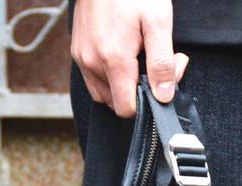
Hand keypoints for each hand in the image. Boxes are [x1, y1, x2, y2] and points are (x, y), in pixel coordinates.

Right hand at [70, 0, 188, 117]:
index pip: (127, 109)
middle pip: (116, 103)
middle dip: (137, 92)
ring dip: (123, 86)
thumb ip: (162, 63)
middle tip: (152, 61)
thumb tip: (164, 96)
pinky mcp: (77, 52)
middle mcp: (92, 63)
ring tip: (137, 57)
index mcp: (113, 59)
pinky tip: (123, 55)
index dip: (148, 100)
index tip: (162, 78)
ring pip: (104, 94)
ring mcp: (82, 58)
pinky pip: (94, 80)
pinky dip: (110, 77)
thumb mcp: (157, 21)